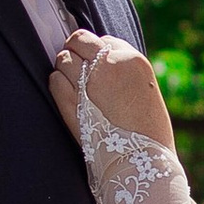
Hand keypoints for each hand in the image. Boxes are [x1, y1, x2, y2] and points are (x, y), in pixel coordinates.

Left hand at [51, 28, 174, 149]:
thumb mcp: (148, 92)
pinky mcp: (71, 100)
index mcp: (133, 60)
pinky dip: (57, 85)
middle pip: (80, 40)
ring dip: (65, 69)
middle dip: (76, 52)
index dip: (98, 54)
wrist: (143, 162)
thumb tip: (106, 66)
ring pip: (63, 58)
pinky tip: (67, 97)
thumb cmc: (149, 135)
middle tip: (77, 69)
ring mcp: (88, 81)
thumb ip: (127, 74)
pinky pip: (54, 79)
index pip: (105, 41)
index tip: (97, 69)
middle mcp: (110, 64)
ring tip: (73, 87)